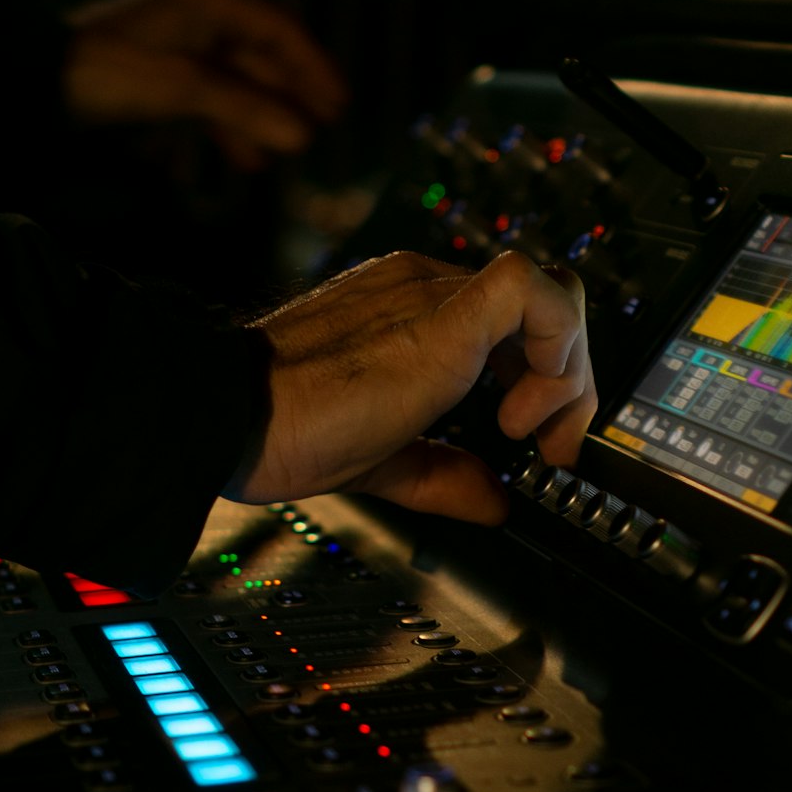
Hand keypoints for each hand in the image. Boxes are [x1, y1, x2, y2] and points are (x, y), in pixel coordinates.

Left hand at [62, 0, 347, 169]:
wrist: (36, 80)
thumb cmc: (103, 70)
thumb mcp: (180, 87)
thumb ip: (243, 110)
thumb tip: (303, 136)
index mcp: (207, 3)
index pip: (278, 29)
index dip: (313, 66)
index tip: (338, 103)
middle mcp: (198, 17)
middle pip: (261, 56)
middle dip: (291, 96)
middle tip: (323, 130)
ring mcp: (180, 44)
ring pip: (238, 80)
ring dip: (263, 116)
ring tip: (287, 152)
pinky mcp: (162, 72)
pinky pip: (212, 96)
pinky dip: (232, 125)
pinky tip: (245, 158)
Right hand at [224, 249, 596, 521]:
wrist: (224, 415)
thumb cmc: (274, 428)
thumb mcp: (382, 460)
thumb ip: (443, 472)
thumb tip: (494, 502)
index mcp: (410, 313)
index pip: (511, 320)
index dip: (540, 380)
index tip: (532, 444)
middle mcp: (426, 289)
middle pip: (544, 302)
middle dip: (567, 379)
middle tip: (550, 448)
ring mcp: (434, 292)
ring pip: (552, 288)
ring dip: (565, 369)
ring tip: (530, 434)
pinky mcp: (441, 313)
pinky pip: (533, 289)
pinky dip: (553, 348)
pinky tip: (521, 411)